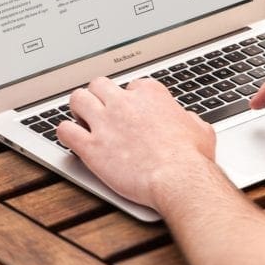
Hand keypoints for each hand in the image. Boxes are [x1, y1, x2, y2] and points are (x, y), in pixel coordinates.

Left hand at [56, 77, 215, 208]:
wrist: (179, 179)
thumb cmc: (191, 158)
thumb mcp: (200, 129)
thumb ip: (188, 119)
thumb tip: (187, 120)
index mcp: (150, 94)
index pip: (132, 86)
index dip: (131, 100)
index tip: (133, 112)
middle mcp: (124, 102)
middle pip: (99, 85)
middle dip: (99, 96)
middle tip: (102, 111)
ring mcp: (105, 122)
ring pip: (77, 99)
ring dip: (78, 108)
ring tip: (82, 121)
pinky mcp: (91, 146)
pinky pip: (64, 130)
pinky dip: (65, 133)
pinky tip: (71, 140)